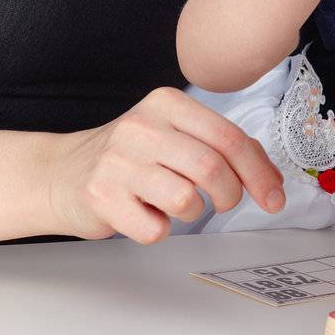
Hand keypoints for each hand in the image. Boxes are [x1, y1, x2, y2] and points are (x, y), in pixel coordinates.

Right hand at [45, 86, 285, 244]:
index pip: (228, 137)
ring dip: (190, 213)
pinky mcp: (101, 196)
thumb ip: (219, 146)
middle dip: (230, 195)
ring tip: (171, 203)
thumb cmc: (128, 158)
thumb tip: (269, 177)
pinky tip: (143, 214)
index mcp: (166, 104)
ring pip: (186, 199)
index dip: (259, 172)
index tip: (274, 197)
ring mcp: (118, 161)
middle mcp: (142, 126)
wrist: (61, 173)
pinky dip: (158, 230)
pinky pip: (155, 229)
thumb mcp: (172, 134)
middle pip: (212, 167)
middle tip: (223, 203)